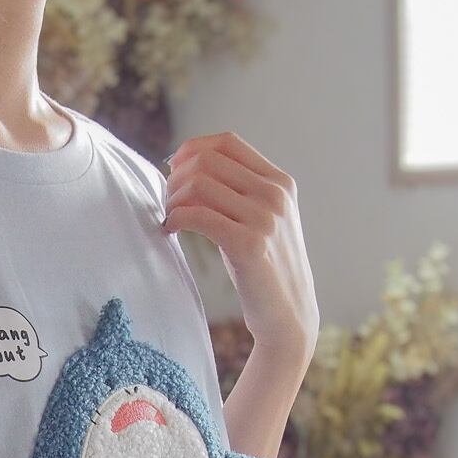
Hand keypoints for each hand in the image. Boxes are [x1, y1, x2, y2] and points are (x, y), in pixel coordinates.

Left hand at [163, 132, 318, 371]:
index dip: (193, 148)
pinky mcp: (250, 245)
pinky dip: (176, 218)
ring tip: (170, 217)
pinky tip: (170, 230)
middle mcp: (275, 195)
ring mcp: (265, 219)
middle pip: (208, 161)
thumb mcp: (264, 220)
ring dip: (173, 199)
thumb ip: (240, 191)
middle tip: (167, 200)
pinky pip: (198, 216)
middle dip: (177, 177)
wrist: (290, 315)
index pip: (228, 142)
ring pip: (199, 185)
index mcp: (280, 182)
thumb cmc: (266, 268)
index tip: (174, 168)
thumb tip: (187, 167)